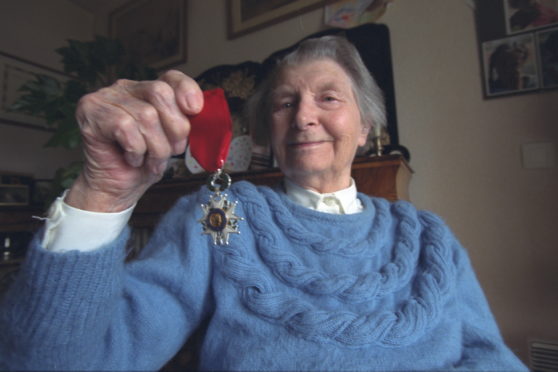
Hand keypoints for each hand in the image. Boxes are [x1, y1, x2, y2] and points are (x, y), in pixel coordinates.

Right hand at [65, 70, 202, 211]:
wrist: (118, 188)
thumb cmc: (145, 163)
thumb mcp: (174, 141)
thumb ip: (185, 122)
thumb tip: (201, 113)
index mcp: (147, 91)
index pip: (172, 78)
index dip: (187, 91)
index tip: (195, 111)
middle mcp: (126, 88)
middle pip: (160, 92)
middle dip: (174, 128)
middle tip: (171, 150)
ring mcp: (106, 97)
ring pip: (146, 115)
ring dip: (155, 147)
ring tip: (150, 161)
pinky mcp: (91, 112)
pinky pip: (125, 127)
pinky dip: (135, 150)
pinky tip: (132, 158)